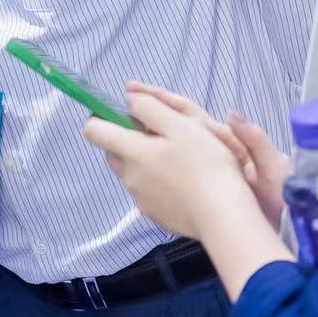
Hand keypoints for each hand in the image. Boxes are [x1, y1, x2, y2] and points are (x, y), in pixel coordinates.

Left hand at [83, 86, 267, 240]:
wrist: (223, 216)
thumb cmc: (205, 165)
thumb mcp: (181, 125)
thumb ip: (149, 108)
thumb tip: (129, 100)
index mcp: (131, 152)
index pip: (94, 131)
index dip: (104, 117)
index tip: (128, 114)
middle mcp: (129, 177)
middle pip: (113, 151)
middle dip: (129, 139)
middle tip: (162, 135)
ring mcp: (141, 199)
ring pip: (132, 172)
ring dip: (145, 161)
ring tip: (179, 159)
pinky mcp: (155, 215)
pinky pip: (147, 191)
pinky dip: (158, 182)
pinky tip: (184, 181)